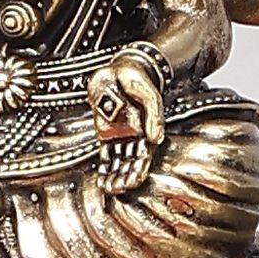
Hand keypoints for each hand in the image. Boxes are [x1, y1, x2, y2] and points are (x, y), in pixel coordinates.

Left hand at [87, 50, 166, 196]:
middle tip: (119, 190)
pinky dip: (103, 167)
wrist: (121, 67)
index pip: (144, 156)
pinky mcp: (104, 130)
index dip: (139, 170)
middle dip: (125, 178)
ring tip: (110, 189)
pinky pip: (104, 153)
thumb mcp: (150, 96)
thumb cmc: (138, 80)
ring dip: (114, 176)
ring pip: (117, 162)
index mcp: (146, 130)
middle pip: (129, 162)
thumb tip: (156, 139)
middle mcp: (133, 135)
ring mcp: (118, 134)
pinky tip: (102, 179)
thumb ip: (154, 117)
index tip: (134, 182)